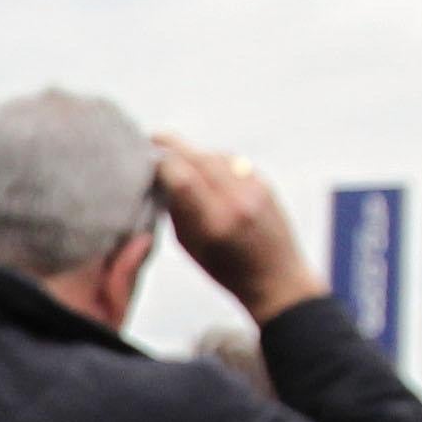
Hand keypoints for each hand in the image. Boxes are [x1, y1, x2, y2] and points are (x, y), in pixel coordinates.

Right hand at [151, 135, 327, 319]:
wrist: (277, 278)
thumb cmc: (229, 271)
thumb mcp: (190, 246)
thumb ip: (175, 210)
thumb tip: (158, 177)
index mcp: (215, 222)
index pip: (181, 176)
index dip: (159, 160)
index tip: (144, 155)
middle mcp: (237, 200)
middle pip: (197, 156)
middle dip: (172, 147)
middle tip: (153, 144)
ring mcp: (255, 187)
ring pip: (214, 154)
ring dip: (193, 155)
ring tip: (181, 165)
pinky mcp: (265, 180)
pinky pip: (231, 160)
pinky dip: (213, 162)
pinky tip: (207, 174)